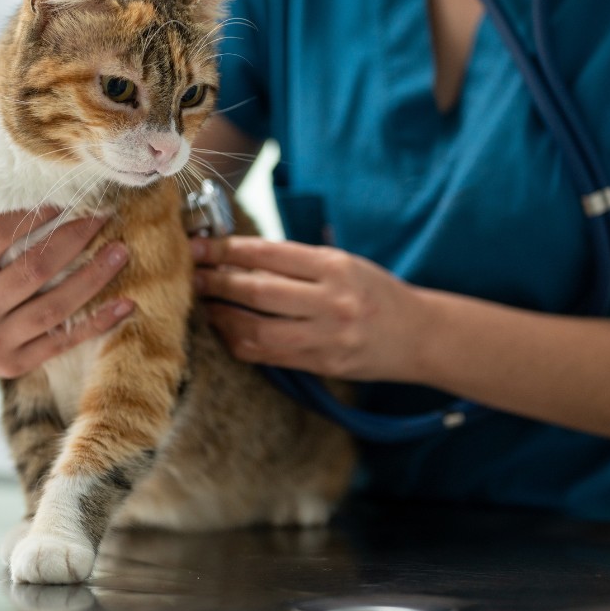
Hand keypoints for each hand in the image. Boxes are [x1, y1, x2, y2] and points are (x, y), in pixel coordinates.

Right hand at [0, 175, 133, 379]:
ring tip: (123, 251)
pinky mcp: (18, 364)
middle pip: (32, 270)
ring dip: (93, 279)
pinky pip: (64, 341)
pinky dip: (98, 324)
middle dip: (73, 241)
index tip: (62, 197)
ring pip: (54, 307)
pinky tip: (127, 305)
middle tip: (106, 215)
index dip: (30, 215)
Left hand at [191, 236, 425, 381]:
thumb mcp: (345, 264)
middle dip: (216, 283)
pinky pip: (268, 355)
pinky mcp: (322, 364)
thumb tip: (239, 256)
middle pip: (257, 292)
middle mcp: (331, 301)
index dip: (228, 251)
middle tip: (190, 275)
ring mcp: (326, 337)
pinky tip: (227, 330)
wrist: (419, 335)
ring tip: (203, 305)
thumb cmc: (377, 293)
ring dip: (222, 317)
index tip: (199, 246)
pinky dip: (241, 342)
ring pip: (256, 330)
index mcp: (336, 267)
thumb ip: (298, 263)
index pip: (269, 254)